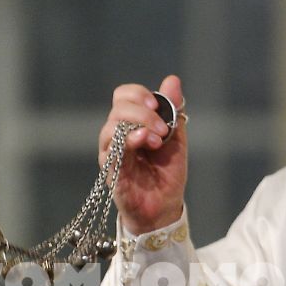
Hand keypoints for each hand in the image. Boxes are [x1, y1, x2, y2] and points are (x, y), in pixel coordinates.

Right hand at [99, 74, 186, 235]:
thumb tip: (172, 79)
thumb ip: (172, 111)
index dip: (139, 94)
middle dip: (144, 111)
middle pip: (118, 106)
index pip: (123, 96)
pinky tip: (145, 141)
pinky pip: (113, 148)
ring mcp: (111, 151)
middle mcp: (117, 134)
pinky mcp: (110, 169)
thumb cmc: (166, 174)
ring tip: (158, 139)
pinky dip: (130, 139)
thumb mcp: (175, 138)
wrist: (164, 206)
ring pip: (113, 124)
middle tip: (164, 128)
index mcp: (130, 123)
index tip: (157, 104)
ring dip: (140, 124)